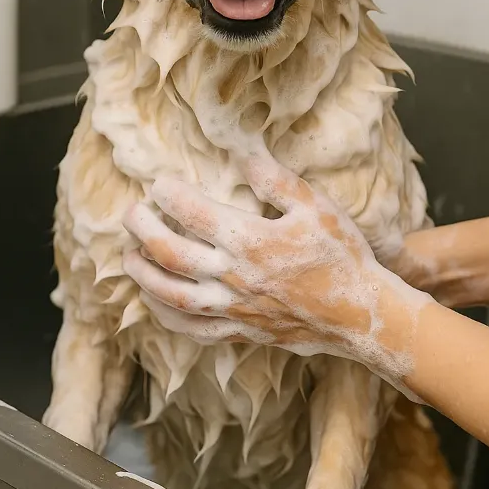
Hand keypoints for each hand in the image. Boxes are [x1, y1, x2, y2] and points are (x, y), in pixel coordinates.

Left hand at [122, 154, 428, 390]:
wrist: (359, 313)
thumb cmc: (341, 255)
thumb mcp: (315, 206)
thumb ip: (276, 180)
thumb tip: (243, 155)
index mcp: (250, 240)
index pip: (192, 213)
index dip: (168, 194)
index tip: (158, 182)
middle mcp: (233, 276)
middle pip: (170, 253)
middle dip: (142, 230)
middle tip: (131, 213)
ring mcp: (233, 309)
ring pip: (171, 294)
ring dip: (143, 274)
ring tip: (129, 256)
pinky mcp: (239, 332)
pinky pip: (191, 329)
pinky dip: (165, 316)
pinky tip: (154, 302)